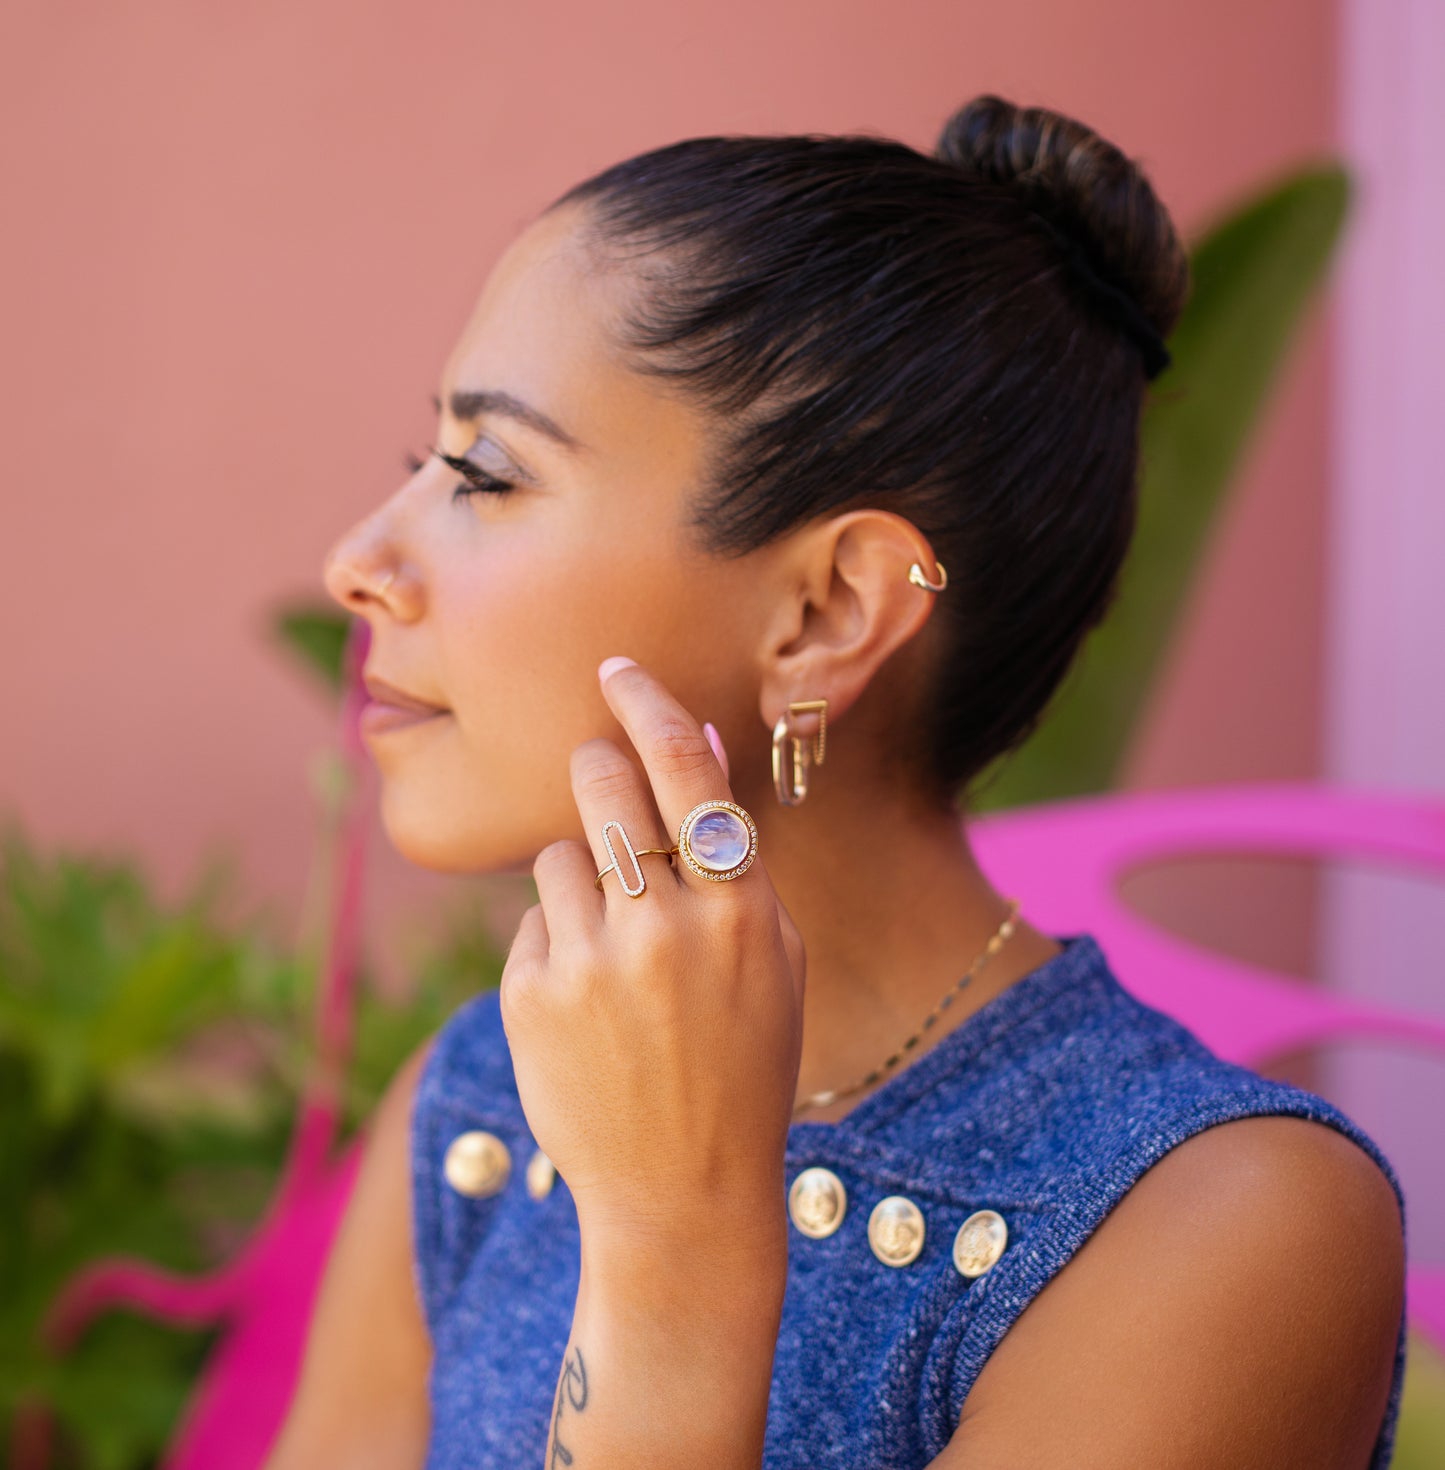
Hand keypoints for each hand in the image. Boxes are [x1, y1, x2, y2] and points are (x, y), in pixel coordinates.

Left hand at [499, 657, 806, 1253]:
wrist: (681, 1192)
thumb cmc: (741, 1064)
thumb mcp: (772, 960)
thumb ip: (734, 857)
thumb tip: (694, 743)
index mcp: (740, 912)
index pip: (685, 770)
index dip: (648, 704)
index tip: (618, 668)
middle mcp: (664, 926)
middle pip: (604, 784)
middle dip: (596, 765)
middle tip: (596, 768)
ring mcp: (591, 963)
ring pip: (560, 854)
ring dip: (582, 879)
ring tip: (612, 951)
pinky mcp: (531, 997)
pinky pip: (531, 922)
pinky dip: (554, 944)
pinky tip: (586, 1005)